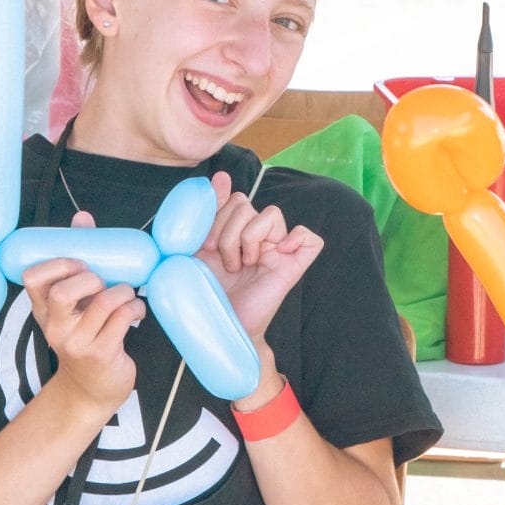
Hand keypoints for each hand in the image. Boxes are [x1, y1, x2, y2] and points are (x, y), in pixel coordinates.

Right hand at [25, 214, 141, 417]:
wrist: (92, 390)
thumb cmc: (86, 335)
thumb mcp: (74, 305)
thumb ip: (76, 262)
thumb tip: (82, 218)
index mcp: (44, 310)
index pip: (32, 278)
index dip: (57, 264)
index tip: (79, 264)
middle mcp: (55, 327)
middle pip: (62, 292)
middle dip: (90, 278)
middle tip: (103, 281)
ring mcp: (78, 343)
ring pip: (102, 303)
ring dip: (124, 291)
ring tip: (128, 294)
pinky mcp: (102, 354)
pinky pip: (123, 319)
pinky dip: (136, 308)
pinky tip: (136, 312)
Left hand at [199, 173, 323, 340]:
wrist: (218, 328)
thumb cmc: (206, 295)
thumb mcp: (195, 250)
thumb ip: (205, 214)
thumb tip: (219, 176)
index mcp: (234, 230)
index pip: (232, 198)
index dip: (215, 215)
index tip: (204, 244)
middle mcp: (257, 236)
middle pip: (246, 203)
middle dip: (225, 232)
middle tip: (222, 262)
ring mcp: (277, 250)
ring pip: (270, 214)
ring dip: (246, 240)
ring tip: (240, 266)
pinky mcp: (294, 266)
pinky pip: (309, 239)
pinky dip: (294, 240)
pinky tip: (276, 256)